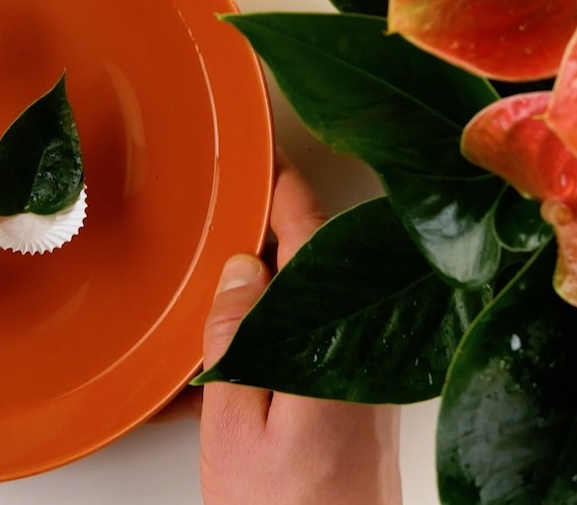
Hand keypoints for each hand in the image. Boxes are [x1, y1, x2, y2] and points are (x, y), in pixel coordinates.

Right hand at [198, 153, 401, 504]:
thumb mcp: (237, 424)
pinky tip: (229, 343)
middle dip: (273, 228)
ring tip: (218, 267)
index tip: (265, 153)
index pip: (314, 239)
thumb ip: (237, 340)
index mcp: (328, 347)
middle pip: (316, 263)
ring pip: (310, 301)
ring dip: (267, 280)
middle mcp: (355, 353)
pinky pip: (309, 339)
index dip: (288, 190)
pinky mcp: (352, 399)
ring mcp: (357, 376)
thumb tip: (242, 269)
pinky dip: (270, 327)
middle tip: (231, 202)